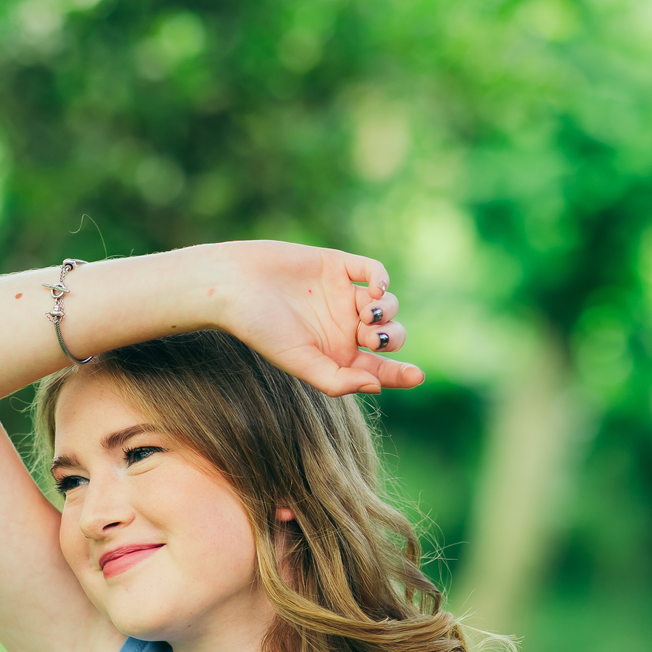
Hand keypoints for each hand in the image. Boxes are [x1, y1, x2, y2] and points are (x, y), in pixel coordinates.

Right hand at [205, 240, 423, 396]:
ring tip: (366, 314)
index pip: (380, 369)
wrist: (234, 286)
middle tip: (368, 335)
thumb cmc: (261, 330)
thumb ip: (337, 380)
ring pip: (387, 305)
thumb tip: (378, 386)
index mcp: (338, 356)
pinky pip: (373, 272)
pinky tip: (376, 287)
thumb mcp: (300, 363)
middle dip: (389, 338)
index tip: (417, 376)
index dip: (402, 374)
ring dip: (386, 311)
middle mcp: (344, 328)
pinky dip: (382, 279)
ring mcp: (343, 296)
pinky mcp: (338, 265)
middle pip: (390, 337)